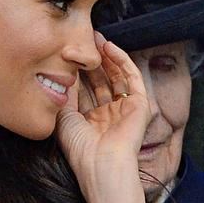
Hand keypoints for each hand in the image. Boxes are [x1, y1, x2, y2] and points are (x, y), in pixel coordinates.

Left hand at [56, 32, 150, 195]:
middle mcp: (109, 114)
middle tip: (83, 39)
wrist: (102, 164)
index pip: (86, 89)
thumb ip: (66, 94)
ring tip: (95, 38)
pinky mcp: (140, 105)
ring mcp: (125, 110)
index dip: (78, 70)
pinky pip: (132, 77)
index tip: (68, 52)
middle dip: (92, 60)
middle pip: (101, 80)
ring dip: (107, 57)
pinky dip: (122, 60)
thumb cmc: (80, 148)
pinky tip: (109, 47)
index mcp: (91, 121)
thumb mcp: (64, 117)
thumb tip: (63, 72)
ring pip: (117, 76)